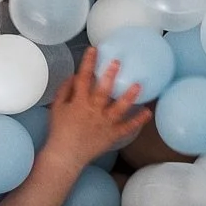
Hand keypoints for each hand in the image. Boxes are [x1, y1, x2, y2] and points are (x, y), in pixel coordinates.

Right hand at [45, 46, 152, 169]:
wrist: (66, 155)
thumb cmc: (59, 131)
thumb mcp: (57, 108)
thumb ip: (64, 91)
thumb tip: (74, 75)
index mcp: (78, 102)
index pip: (83, 79)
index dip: (88, 63)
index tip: (94, 50)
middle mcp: (93, 111)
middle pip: (103, 91)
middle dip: (110, 75)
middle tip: (118, 62)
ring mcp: (104, 123)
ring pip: (118, 108)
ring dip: (129, 97)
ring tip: (139, 86)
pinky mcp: (112, 135)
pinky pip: (127, 127)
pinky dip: (138, 121)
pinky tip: (148, 112)